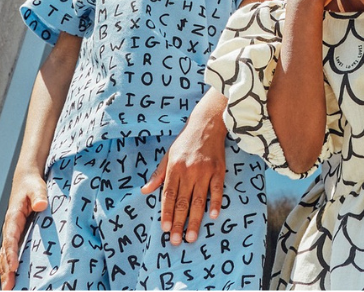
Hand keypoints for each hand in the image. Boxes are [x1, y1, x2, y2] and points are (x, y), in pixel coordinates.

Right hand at [0, 167, 46, 289]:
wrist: (25, 179)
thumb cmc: (31, 184)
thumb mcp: (37, 187)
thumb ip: (39, 195)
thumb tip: (41, 205)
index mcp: (13, 217)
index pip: (11, 238)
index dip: (11, 253)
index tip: (14, 266)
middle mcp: (9, 227)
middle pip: (4, 252)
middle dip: (6, 270)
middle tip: (9, 286)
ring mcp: (12, 232)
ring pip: (5, 256)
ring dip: (6, 272)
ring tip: (9, 288)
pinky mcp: (16, 235)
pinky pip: (10, 253)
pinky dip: (9, 267)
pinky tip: (14, 279)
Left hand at [141, 110, 228, 243]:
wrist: (207, 124)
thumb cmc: (185, 141)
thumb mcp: (168, 155)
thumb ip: (158, 175)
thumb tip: (144, 191)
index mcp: (174, 168)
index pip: (168, 195)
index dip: (166, 213)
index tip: (164, 229)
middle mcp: (188, 171)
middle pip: (182, 202)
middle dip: (178, 223)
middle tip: (176, 240)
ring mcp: (204, 171)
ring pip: (199, 200)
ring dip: (195, 220)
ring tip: (191, 236)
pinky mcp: (219, 170)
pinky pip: (217, 190)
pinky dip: (215, 203)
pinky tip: (213, 216)